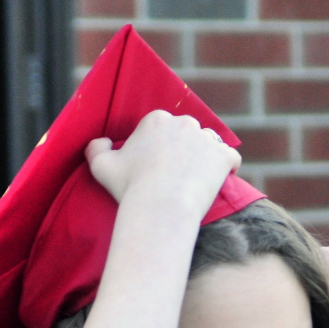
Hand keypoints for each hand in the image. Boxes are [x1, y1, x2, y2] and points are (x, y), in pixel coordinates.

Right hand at [86, 110, 240, 215]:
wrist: (160, 207)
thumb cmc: (130, 188)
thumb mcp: (101, 167)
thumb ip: (96, 148)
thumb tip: (104, 141)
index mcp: (156, 120)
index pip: (165, 128)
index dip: (164, 147)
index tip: (161, 166)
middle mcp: (183, 123)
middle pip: (189, 132)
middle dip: (187, 148)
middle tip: (181, 174)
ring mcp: (206, 139)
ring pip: (211, 143)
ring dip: (207, 156)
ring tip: (200, 178)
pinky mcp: (223, 157)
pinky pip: (232, 157)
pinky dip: (229, 167)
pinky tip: (224, 178)